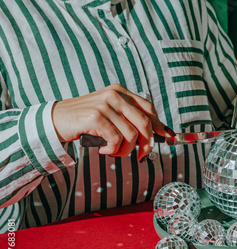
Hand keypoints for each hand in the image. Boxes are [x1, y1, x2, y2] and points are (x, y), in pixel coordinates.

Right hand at [52, 84, 171, 160]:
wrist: (56, 120)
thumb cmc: (86, 122)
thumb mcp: (111, 115)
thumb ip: (131, 119)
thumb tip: (160, 133)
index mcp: (121, 92)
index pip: (149, 109)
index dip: (160, 126)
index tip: (169, 138)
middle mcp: (115, 95)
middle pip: (144, 123)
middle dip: (147, 144)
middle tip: (142, 156)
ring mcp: (105, 105)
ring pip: (131, 135)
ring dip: (125, 151)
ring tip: (114, 152)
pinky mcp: (96, 117)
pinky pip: (115, 140)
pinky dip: (112, 150)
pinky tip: (102, 149)